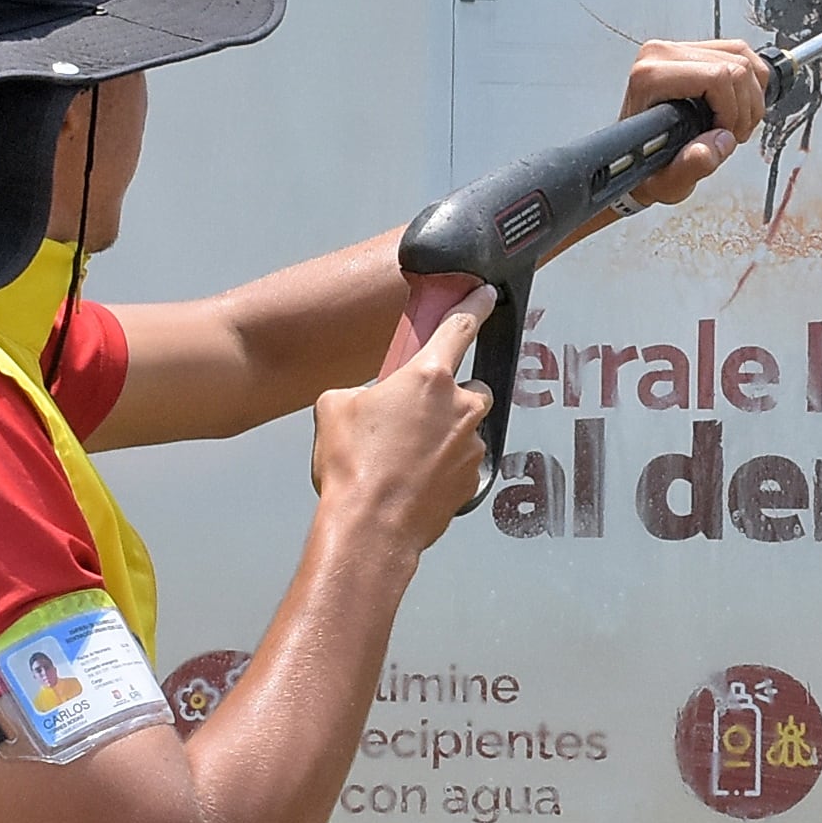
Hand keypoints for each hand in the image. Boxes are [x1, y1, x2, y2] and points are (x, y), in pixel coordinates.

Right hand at [311, 292, 491, 553]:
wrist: (370, 528)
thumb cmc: (353, 467)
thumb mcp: (333, 408)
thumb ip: (358, 391)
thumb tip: (363, 401)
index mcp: (429, 376)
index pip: (460, 326)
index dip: (475, 305)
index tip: (487, 295)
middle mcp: (461, 406)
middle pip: (469, 386)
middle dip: (448, 396)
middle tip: (413, 415)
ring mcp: (472, 444)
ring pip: (466, 426)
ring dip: (445, 433)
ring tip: (406, 455)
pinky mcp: (473, 478)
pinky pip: (462, 461)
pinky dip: (444, 465)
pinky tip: (414, 479)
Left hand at [618, 40, 768, 204]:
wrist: (639, 156)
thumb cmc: (649, 165)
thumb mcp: (666, 181)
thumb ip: (689, 168)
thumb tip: (717, 142)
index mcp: (650, 78)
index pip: (717, 76)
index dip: (732, 111)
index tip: (725, 134)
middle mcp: (661, 55)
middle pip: (735, 66)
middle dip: (744, 108)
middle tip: (732, 135)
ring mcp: (678, 48)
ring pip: (741, 57)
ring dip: (751, 97)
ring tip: (735, 124)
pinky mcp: (694, 48)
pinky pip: (740, 52)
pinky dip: (751, 82)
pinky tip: (740, 105)